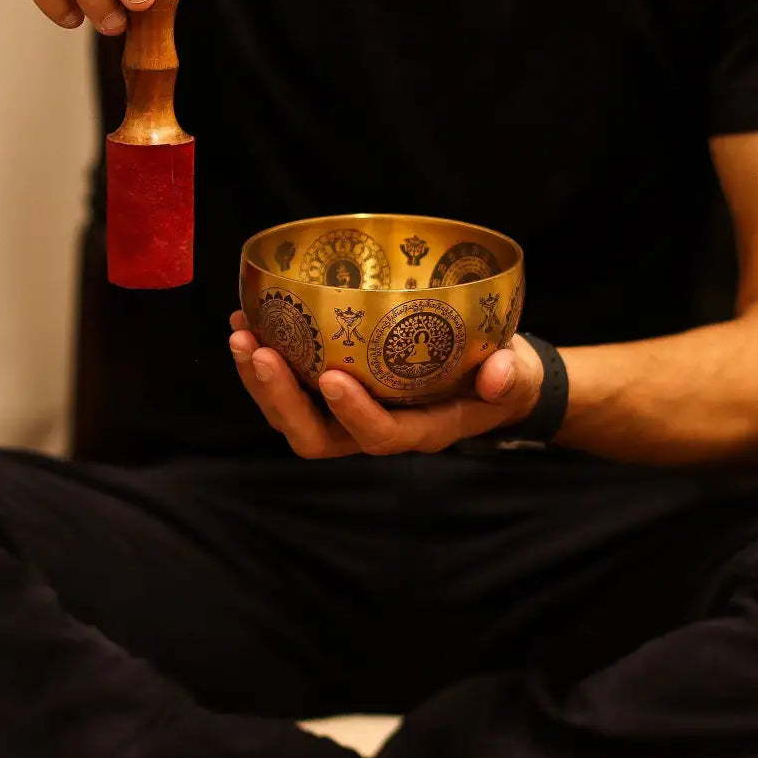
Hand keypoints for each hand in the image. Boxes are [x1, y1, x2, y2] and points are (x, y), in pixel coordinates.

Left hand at [229, 311, 543, 457]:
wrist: (487, 380)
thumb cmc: (498, 378)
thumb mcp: (515, 377)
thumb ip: (510, 377)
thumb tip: (498, 373)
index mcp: (420, 429)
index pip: (380, 436)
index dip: (354, 414)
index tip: (333, 378)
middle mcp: (375, 427)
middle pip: (316, 436)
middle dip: (281, 398)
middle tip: (258, 350)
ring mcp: (350, 412)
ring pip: (294, 415)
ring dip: (260, 380)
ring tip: (241, 332)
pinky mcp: (337, 391)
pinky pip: (293, 386)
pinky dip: (266, 358)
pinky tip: (250, 321)